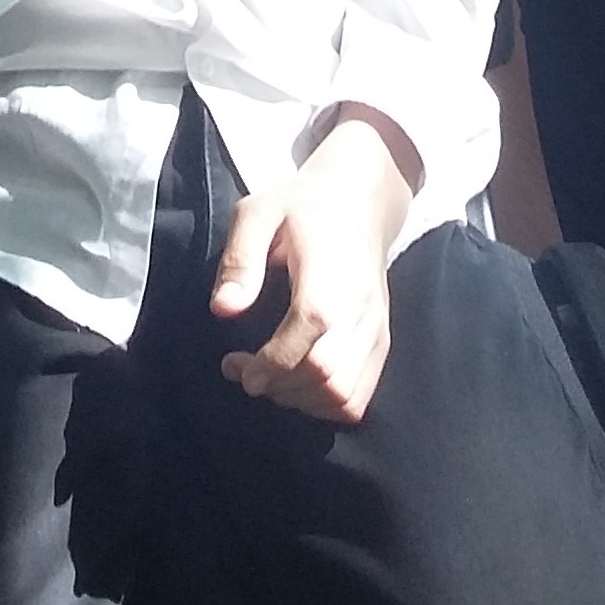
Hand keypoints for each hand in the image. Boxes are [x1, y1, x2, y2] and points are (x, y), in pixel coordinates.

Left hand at [211, 110, 418, 425]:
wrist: (360, 199)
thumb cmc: (302, 206)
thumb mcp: (258, 212)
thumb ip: (240, 258)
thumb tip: (222, 310)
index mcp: (330, 283)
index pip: (305, 346)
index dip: (269, 369)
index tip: (235, 367)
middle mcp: (360, 313)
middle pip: (325, 378)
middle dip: (278, 387)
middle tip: (243, 372)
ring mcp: (376, 330)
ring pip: (343, 396)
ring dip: (299, 401)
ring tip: (269, 378)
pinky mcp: (382, 342)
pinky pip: (359, 397)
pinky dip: (325, 405)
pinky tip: (297, 384)